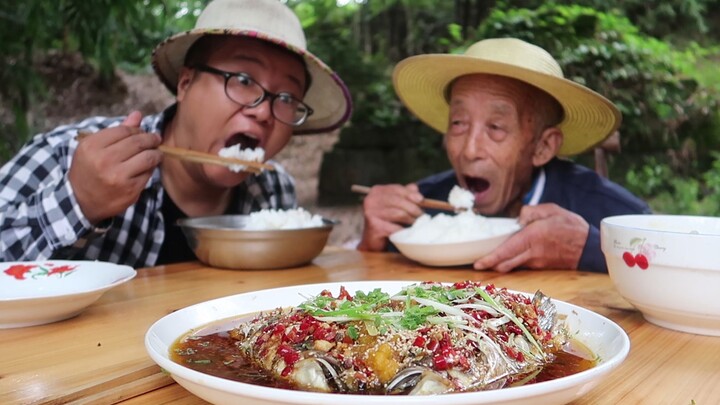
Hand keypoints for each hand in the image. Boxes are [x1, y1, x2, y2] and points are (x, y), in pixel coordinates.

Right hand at [69, 111, 162, 223]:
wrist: (81, 201)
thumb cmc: (88, 170)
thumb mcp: (94, 148)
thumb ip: (117, 131)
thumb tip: (137, 115)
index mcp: (92, 146)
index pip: (124, 130)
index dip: (137, 130)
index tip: (143, 132)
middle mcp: (104, 160)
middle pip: (138, 142)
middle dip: (151, 139)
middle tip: (155, 139)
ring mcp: (118, 176)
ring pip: (148, 157)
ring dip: (156, 153)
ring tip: (156, 153)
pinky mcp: (130, 190)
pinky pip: (148, 174)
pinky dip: (150, 169)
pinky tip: (147, 167)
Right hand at [357, 184, 423, 250]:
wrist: (372, 240)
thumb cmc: (385, 220)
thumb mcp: (395, 205)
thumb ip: (404, 194)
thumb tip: (415, 188)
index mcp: (376, 191)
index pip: (397, 189)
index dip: (411, 194)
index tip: (421, 200)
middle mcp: (371, 200)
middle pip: (399, 201)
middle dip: (414, 208)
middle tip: (422, 215)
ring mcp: (371, 213)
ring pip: (399, 214)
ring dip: (411, 219)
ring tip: (416, 223)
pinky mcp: (374, 226)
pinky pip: (395, 228)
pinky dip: (404, 230)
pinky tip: (408, 232)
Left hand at [473, 203, 588, 271]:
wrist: (590, 248)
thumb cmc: (571, 226)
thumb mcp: (552, 210)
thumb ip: (532, 212)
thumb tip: (518, 218)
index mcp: (532, 237)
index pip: (506, 251)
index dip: (490, 258)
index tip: (478, 263)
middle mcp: (532, 253)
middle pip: (505, 263)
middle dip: (490, 264)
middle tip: (477, 263)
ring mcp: (536, 262)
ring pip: (512, 266)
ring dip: (500, 263)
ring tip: (489, 259)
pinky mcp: (541, 267)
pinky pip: (522, 265)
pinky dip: (512, 262)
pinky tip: (508, 256)